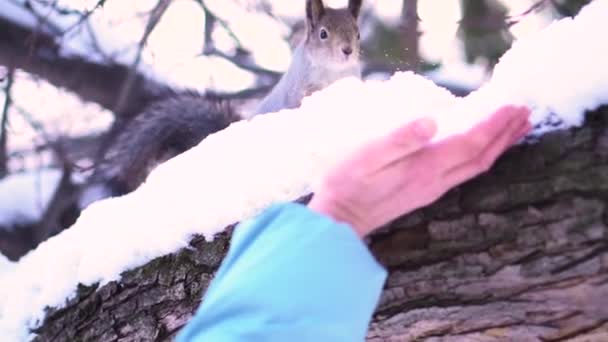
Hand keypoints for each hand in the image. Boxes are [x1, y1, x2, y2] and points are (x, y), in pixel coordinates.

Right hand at [308, 105, 530, 236]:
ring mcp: (431, 189)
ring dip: (498, 147)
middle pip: (481, 157)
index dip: (493, 124)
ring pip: (475, 167)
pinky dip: (480, 157)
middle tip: (525, 113)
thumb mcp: (365, 156)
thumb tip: (432, 120)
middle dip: (504, 134)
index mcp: (424, 167)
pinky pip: (464, 173)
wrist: (338, 220)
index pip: (469, 143)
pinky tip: (480, 150)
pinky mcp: (424, 193)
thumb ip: (399, 138)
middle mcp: (435, 181)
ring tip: (515, 129)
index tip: (512, 104)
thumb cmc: (346, 184)